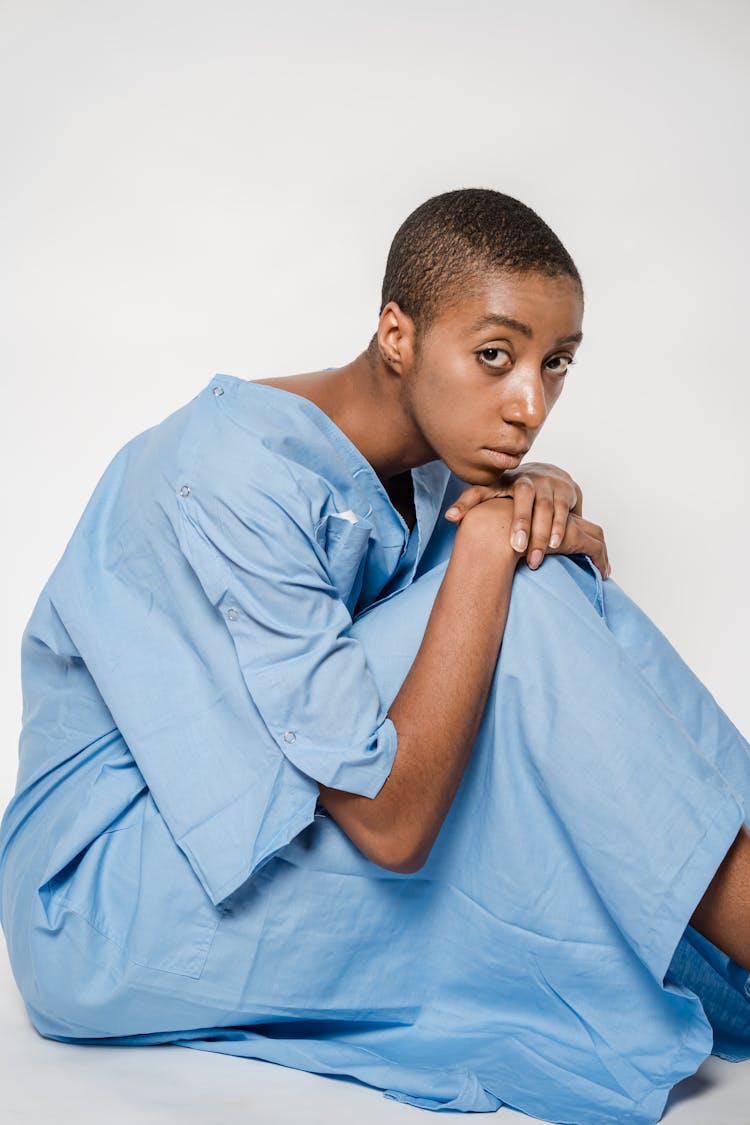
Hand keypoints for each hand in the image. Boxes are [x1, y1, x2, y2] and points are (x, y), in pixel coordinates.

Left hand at [444, 462, 606, 574]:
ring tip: (535, 557)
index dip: (465, 503)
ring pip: (545, 506)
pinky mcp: (564, 489)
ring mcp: (546, 483)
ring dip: (541, 532)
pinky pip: (562, 509)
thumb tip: (449, 517)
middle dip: (521, 521)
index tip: (452, 519)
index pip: (480, 490)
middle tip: (516, 549)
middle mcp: (525, 479)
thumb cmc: (514, 493)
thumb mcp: (492, 494)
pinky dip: (559, 527)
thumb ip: (470, 503)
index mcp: (501, 481)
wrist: (549, 475)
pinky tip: (555, 545)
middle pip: (522, 496)